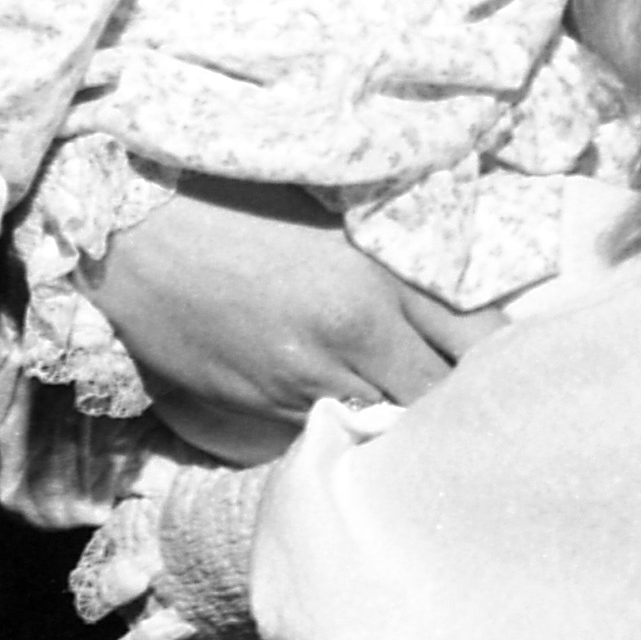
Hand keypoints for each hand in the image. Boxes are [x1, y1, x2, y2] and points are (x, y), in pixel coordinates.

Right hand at [86, 176, 504, 464]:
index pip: (480, 338)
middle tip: (470, 415)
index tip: (508, 372)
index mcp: (382, 273)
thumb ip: (395, 263)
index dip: (500, 364)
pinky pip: (330, 435)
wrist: (132, 230)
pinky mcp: (266, 406)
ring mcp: (309, 376)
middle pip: (442, 400)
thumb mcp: (334, 217)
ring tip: (412, 427)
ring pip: (389, 430)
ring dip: (403, 430)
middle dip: (458, 411)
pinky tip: (349, 423)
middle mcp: (357, 331)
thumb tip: (452, 301)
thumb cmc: (233, 204)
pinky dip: (347, 434)